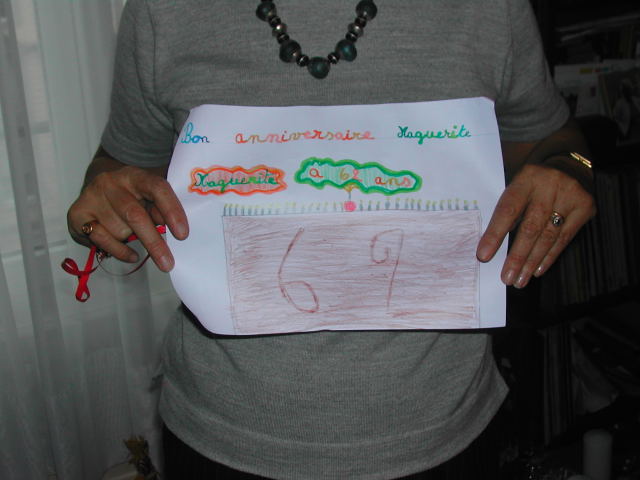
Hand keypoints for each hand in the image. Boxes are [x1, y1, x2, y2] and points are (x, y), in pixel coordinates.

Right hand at [67, 165, 187, 271]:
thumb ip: (161, 209)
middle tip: (168, 263)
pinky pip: (101, 239)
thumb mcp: (150, 197)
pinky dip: (119, 251)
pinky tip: (131, 254)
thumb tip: (171, 230)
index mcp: (135, 175)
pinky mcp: (77, 213)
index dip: (171, 211)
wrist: (100, 187)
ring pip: (119, 231)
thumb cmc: (133, 196)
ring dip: (132, 240)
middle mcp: (111, 182)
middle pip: (135, 215)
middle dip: (153, 242)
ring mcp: (92, 196)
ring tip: (134, 235)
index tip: (182, 235)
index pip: (156, 188)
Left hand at [476, 163, 595, 287]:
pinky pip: (565, 238)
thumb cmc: (533, 183)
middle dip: (517, 256)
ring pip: (548, 236)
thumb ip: (506, 211)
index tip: (484, 256)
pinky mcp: (585, 207)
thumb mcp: (517, 187)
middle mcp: (549, 186)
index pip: (508, 210)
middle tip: (506, 277)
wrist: (568, 165)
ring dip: (532, 262)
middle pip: (531, 227)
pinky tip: (537, 270)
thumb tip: (489, 247)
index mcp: (526, 179)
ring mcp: (570, 196)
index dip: (495, 234)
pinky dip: (549, 256)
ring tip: (519, 280)